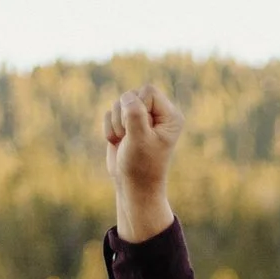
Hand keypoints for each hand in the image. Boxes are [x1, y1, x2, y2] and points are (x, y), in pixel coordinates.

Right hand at [104, 85, 181, 242]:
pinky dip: (110, 128)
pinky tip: (118, 143)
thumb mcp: (140, 139)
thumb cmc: (141, 165)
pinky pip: (110, 112)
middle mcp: (158, 114)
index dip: (138, 106)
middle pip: (132, 94)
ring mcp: (141, 118)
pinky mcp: (126, 124)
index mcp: (170, 116)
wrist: (132, 187)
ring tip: (125, 141)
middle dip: (125, 115)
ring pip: (119, 102)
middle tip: (131, 137)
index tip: (140, 129)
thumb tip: (127, 97)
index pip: (148, 91)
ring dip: (116, 123)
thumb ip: (135, 114)